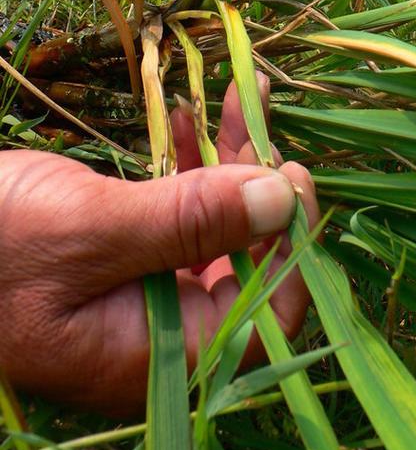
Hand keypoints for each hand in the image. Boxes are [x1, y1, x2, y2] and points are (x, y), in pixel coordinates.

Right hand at [0, 78, 317, 416]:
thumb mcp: (88, 230)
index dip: (291, 251)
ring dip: (230, 162)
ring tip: (238, 92)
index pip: (264, 324)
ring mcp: (143, 293)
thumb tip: (285, 199)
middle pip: (247, 264)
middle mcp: (161, 333)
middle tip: (260, 111)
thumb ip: (191, 222)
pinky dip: (190, 165)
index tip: (292, 175)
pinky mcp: (124, 257)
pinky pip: (178, 215)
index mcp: (157, 358)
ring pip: (216, 230)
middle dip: (261, 185)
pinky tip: (191, 116)